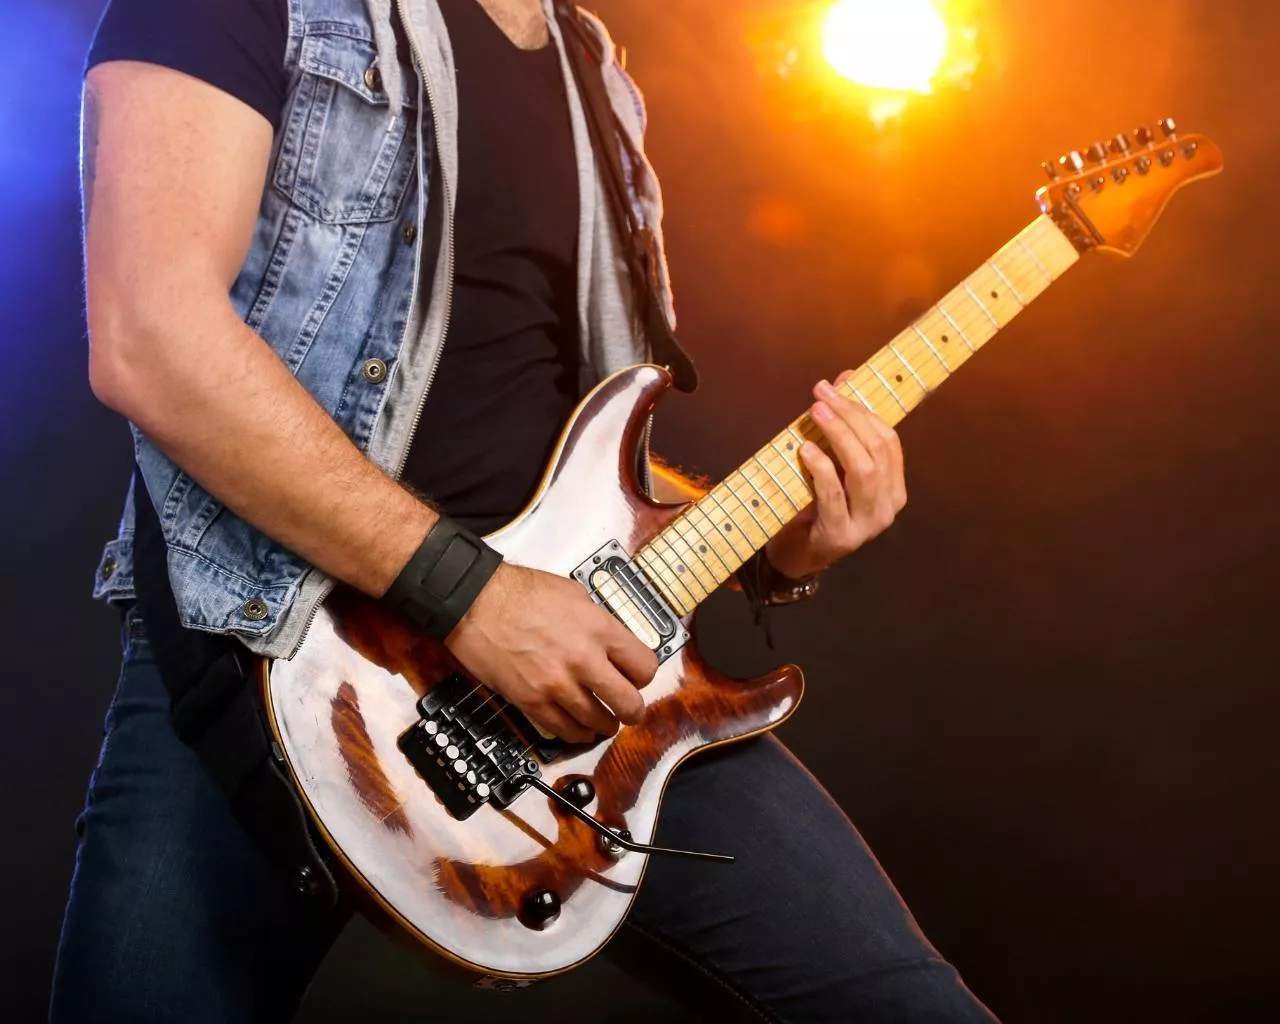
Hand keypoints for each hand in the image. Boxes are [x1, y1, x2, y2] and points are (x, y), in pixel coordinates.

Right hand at [444, 563, 658, 743]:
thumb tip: (612, 643)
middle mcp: (583, 660)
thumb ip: (598, 623)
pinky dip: (576, 733)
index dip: (643, 676)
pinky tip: (579, 728)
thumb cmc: (518, 592)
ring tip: (603, 720)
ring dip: (604, 724)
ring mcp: (557, 684)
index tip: (637, 678)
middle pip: (629, 704)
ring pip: (598, 723)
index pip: (644, 668)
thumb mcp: (574, 594)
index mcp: (599, 629)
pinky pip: (564, 731)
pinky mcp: (532, 701)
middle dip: (632, 710)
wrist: (475, 602)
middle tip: (629, 709)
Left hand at [765, 371, 907, 579]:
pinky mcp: (841, 536)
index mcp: (894, 488)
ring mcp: (867, 524)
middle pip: (877, 450)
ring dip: (839, 435)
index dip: (864, 409)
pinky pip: (835, 494)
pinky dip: (821, 467)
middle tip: (822, 394)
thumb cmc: (815, 505)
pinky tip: (806, 449)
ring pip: (863, 470)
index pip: (889, 440)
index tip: (838, 385)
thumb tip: (844, 378)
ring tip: (816, 413)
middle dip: (850, 416)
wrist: (798, 554)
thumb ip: (841, 429)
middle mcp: (888, 506)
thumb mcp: (831, 465)